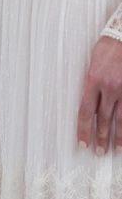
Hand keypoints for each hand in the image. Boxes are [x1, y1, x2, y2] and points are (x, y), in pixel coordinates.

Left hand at [77, 36, 121, 154]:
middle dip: (100, 137)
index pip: (85, 111)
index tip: (82, 143)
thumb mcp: (92, 64)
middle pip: (103, 119)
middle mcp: (108, 87)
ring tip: (115, 150)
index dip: (83, 129)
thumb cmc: (107, 47)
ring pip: (120, 118)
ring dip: (118, 136)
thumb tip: (90, 104)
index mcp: (92, 80)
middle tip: (98, 151)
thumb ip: (91, 84)